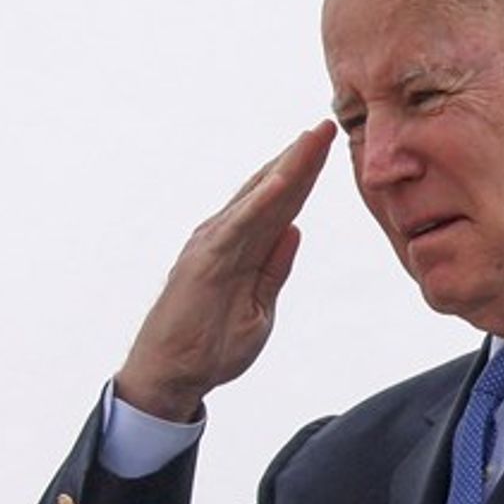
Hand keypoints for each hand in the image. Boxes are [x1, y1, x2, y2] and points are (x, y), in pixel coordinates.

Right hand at [113, 121, 335, 421]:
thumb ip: (275, 268)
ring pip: (258, 198)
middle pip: (271, 191)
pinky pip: (240, 225)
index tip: (330, 149)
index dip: (306, 177)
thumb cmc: (212, 345)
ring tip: (313, 138)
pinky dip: (263, 200)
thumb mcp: (260, 306)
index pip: (281, 206)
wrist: (174, 376)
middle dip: (301, 159)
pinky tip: (286, 178)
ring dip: (287, 167)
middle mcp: (227, 237)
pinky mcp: (205, 260)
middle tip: (327, 126)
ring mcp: (214, 245)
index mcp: (244, 248)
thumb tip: (294, 230)